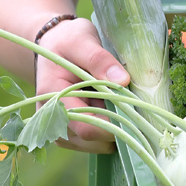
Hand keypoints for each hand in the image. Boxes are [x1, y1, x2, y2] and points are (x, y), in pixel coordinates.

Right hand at [34, 17, 130, 152]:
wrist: (54, 47)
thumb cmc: (67, 41)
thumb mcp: (82, 41)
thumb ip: (99, 60)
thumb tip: (123, 81)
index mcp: (51, 96)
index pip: (85, 127)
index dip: (113, 124)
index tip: (135, 110)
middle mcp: (50, 119)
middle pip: (92, 140)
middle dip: (117, 126)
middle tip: (131, 103)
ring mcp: (59, 129)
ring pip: (96, 144)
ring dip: (114, 128)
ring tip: (116, 102)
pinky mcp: (69, 134)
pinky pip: (95, 142)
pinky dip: (109, 129)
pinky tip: (109, 109)